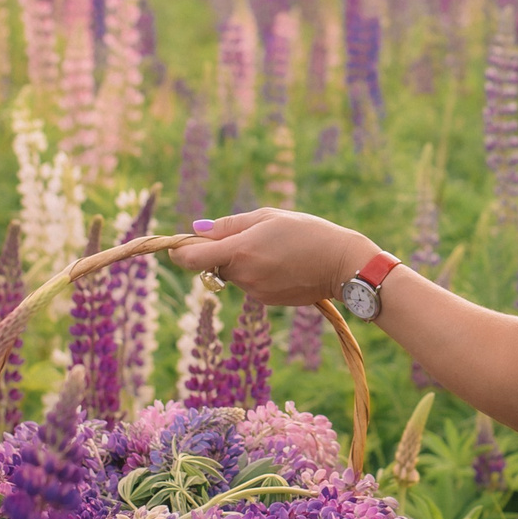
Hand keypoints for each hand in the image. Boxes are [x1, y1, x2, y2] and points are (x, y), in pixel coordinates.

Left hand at [166, 209, 378, 306]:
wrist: (341, 263)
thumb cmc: (306, 232)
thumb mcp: (267, 217)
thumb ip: (228, 225)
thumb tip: (195, 230)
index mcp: (239, 251)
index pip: (190, 258)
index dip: (178, 252)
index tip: (176, 245)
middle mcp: (243, 276)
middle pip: (212, 265)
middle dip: (219, 252)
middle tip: (247, 236)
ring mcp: (254, 292)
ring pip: (232, 274)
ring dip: (241, 262)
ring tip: (273, 248)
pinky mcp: (267, 301)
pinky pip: (250, 284)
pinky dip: (257, 273)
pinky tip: (282, 263)